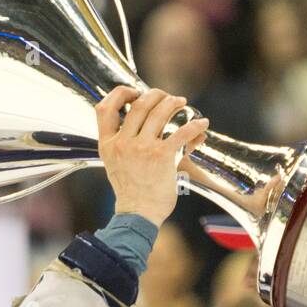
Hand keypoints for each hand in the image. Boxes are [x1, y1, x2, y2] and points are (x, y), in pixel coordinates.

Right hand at [95, 85, 208, 227]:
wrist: (138, 215)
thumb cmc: (131, 192)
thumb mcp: (115, 165)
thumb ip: (123, 144)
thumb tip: (146, 125)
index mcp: (108, 144)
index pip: (104, 108)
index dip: (120, 94)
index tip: (134, 92)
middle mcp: (123, 143)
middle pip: (139, 105)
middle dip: (155, 95)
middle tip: (166, 97)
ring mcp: (142, 148)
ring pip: (159, 112)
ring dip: (173, 103)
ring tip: (181, 103)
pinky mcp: (162, 156)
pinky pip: (181, 132)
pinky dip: (194, 125)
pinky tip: (202, 124)